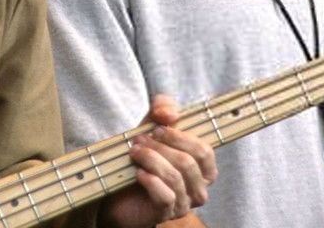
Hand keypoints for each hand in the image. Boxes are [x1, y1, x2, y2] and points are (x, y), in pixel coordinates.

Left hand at [101, 95, 216, 227]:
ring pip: (175, 177)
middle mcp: (198, 188)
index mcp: (203, 168)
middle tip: (139, 140)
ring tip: (134, 152)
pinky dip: (150, 180)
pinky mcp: (166, 214)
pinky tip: (138, 173)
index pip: (204, 151)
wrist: (119, 192)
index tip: (156, 128)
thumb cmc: (143, 158)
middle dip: (161, 147)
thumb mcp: (152, 126)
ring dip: (151, 159)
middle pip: (188, 163)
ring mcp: (184, 204)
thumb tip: (169, 113)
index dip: (180, 136)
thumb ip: (163, 109)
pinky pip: (166, 196)